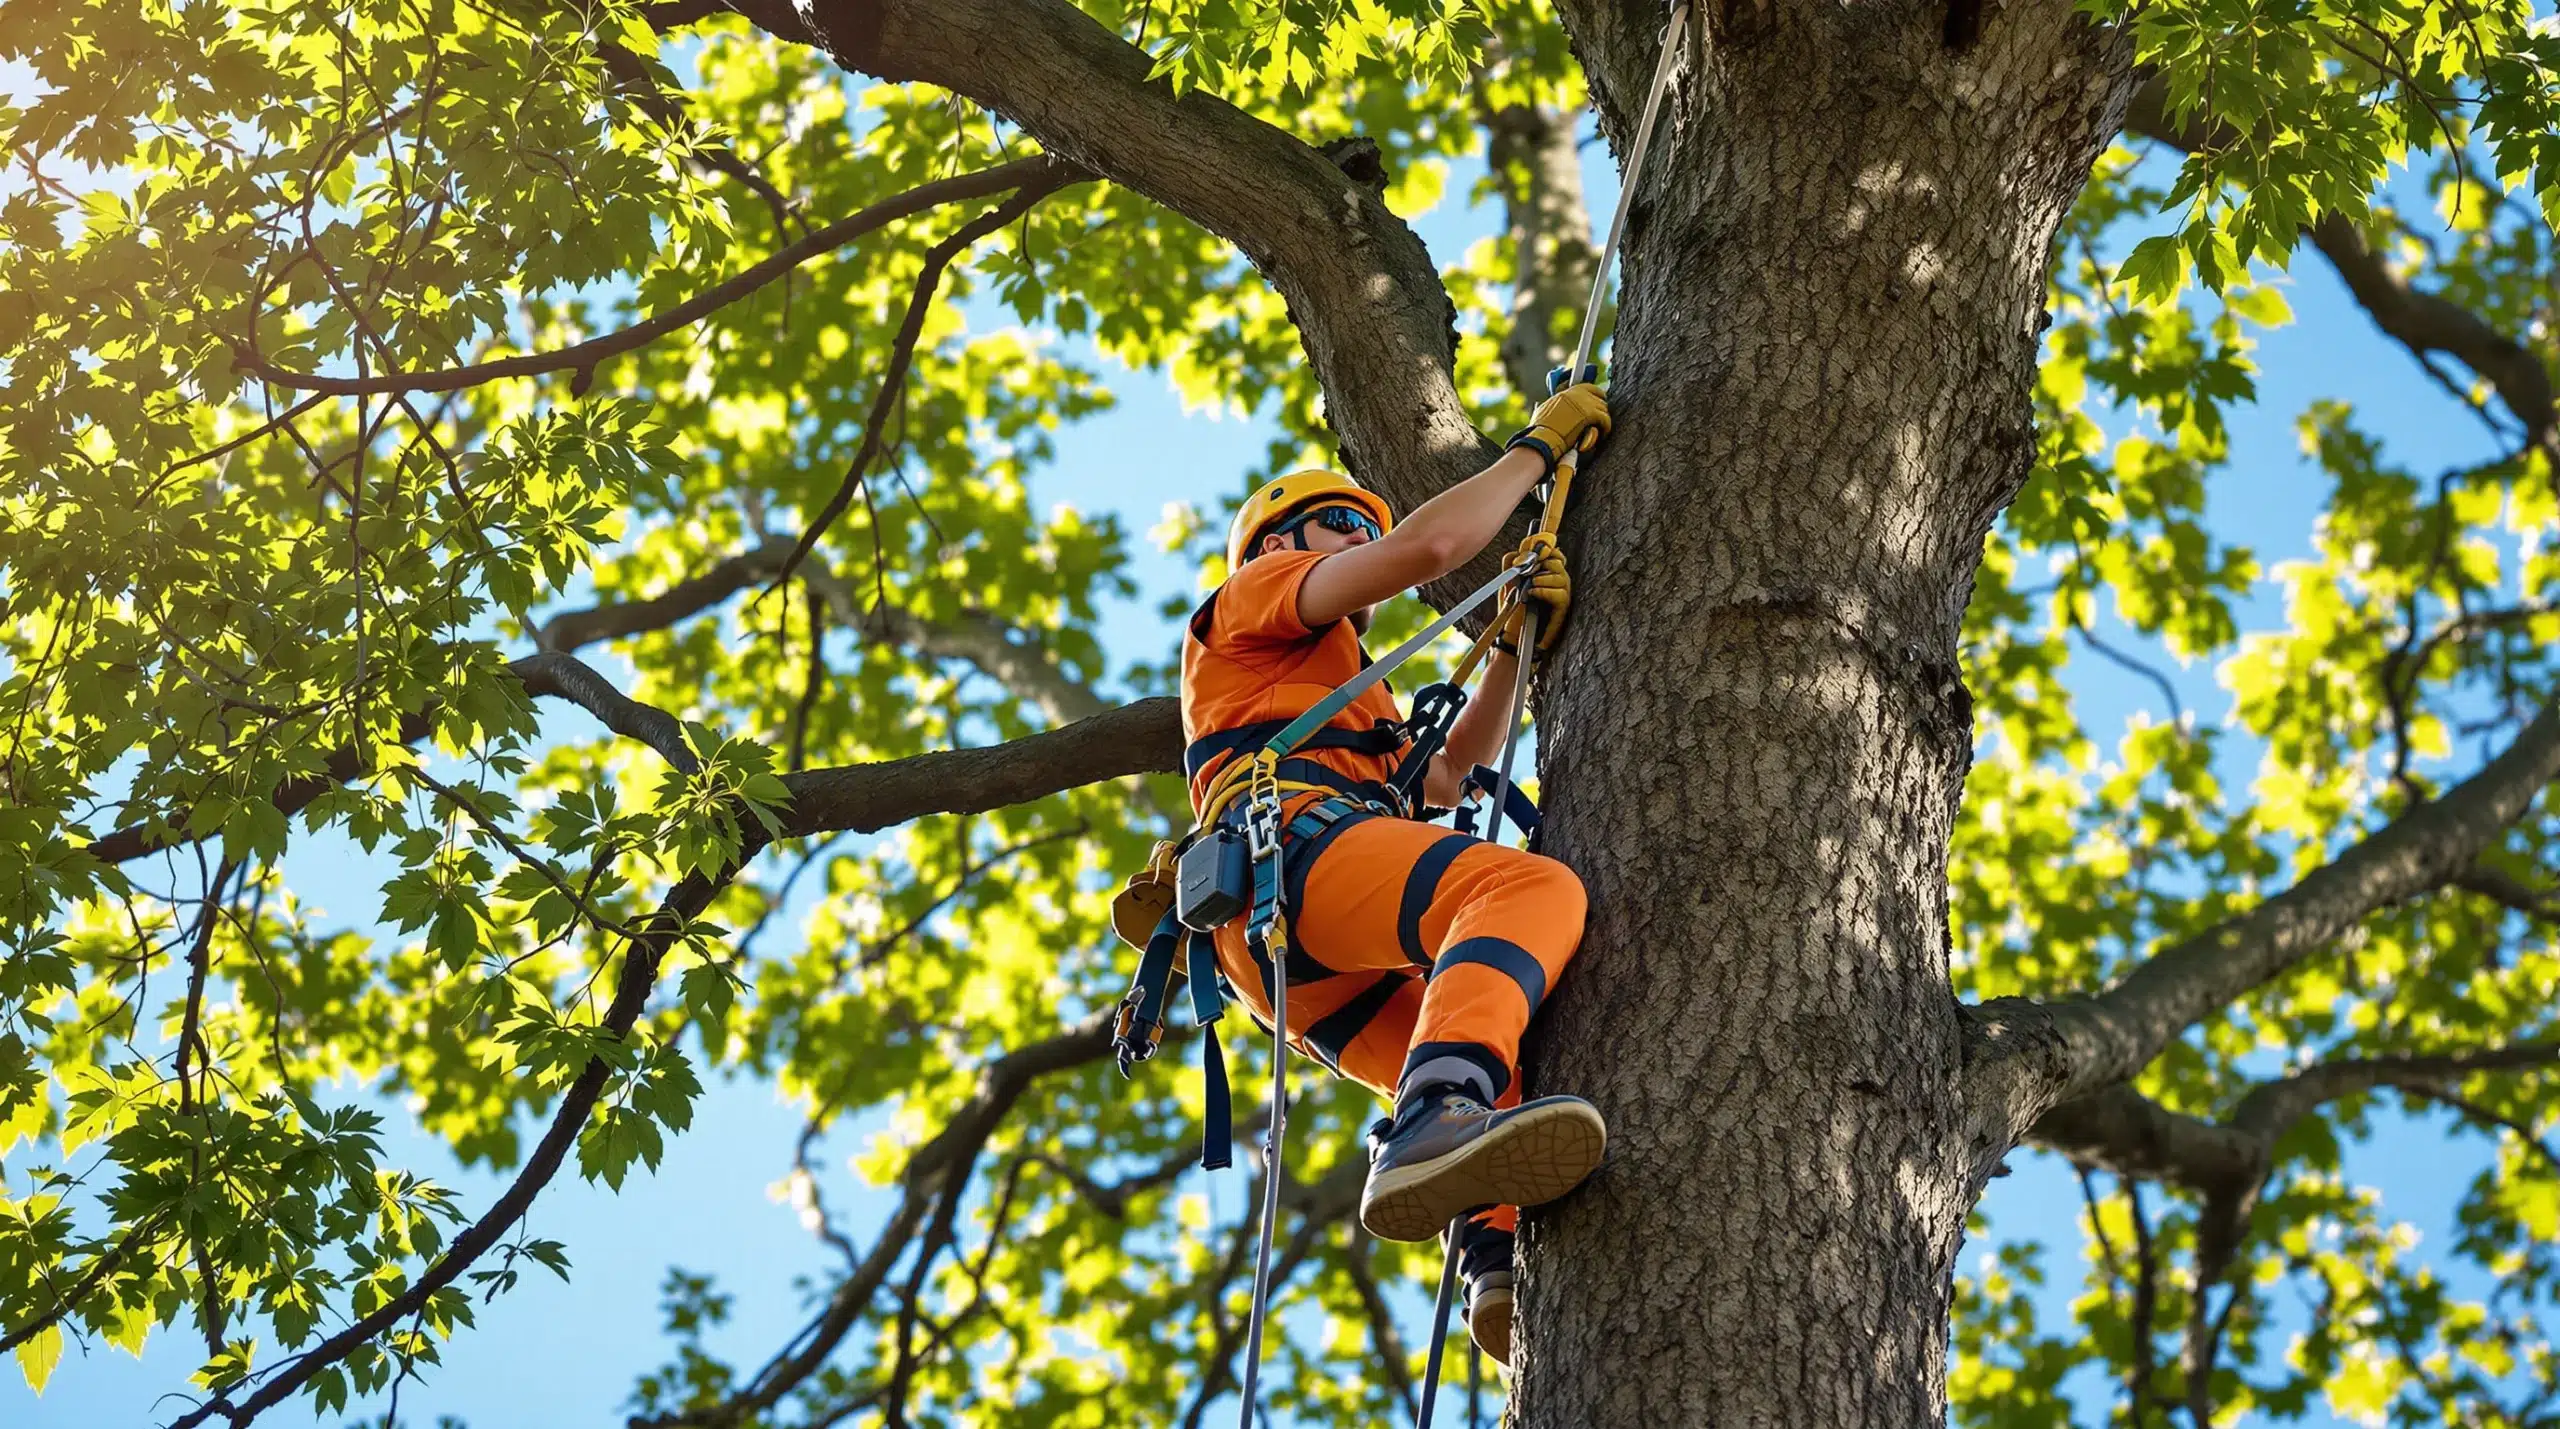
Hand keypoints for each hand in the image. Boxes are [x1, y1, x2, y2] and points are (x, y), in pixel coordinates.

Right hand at [1503, 382, 1610, 475]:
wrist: (1543, 439)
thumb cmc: (1540, 431)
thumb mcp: (1544, 412)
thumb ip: (1554, 406)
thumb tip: (1551, 406)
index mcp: (1566, 393)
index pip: (1589, 388)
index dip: (1596, 396)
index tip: (1598, 404)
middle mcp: (1576, 394)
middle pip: (1598, 397)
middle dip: (1600, 409)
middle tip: (1600, 420)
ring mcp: (1583, 403)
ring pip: (1603, 408)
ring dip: (1603, 419)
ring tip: (1601, 429)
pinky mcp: (1590, 414)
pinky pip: (1605, 419)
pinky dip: (1606, 427)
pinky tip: (1603, 434)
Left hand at [1510, 530, 1570, 652]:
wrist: (1511, 636)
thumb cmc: (1511, 611)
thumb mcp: (1507, 581)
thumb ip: (1513, 562)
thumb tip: (1522, 548)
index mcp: (1544, 573)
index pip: (1553, 552)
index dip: (1544, 547)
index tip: (1533, 546)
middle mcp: (1555, 582)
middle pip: (1558, 560)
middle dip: (1542, 561)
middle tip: (1529, 570)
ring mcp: (1560, 595)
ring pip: (1561, 575)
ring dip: (1542, 577)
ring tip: (1529, 585)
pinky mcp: (1561, 609)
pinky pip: (1561, 593)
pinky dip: (1545, 590)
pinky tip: (1533, 593)